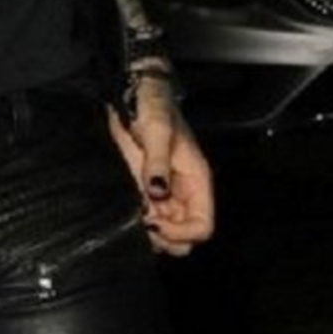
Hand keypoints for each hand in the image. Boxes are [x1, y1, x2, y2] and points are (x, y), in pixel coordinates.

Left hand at [106, 77, 213, 256]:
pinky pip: (150, 219)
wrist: (135, 95)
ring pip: (167, 232)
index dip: (182, 233)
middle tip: (143, 222)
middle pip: (186, 237)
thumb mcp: (156, 129)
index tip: (155, 223)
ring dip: (152, 232)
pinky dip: (140, 222)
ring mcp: (166, 194)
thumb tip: (157, 192)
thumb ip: (157, 161)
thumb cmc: (153, 106)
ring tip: (134, 215)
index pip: (203, 226)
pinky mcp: (147, 190)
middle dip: (166, 238)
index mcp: (197, 180)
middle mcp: (184, 192)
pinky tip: (129, 210)